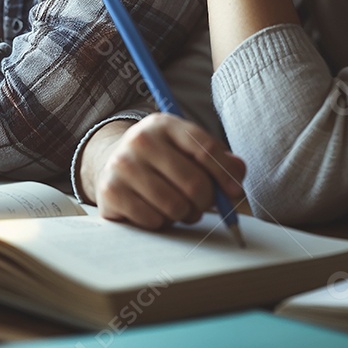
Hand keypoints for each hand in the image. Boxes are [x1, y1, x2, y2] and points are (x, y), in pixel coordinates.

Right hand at [80, 114, 245, 230]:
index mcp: (164, 124)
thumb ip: (219, 160)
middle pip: (194, 183)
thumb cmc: (163, 162)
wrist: (114, 165)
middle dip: (204, 202)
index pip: (205, 148)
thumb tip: (237, 171)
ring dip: (182, 214)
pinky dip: (159, 223)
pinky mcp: (110, 190)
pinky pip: (152, 220)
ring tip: (175, 207)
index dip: (225, 174)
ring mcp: (122, 164)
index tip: (234, 192)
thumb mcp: (189, 151)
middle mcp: (140, 139)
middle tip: (199, 204)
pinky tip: (152, 210)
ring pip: (175, 206)